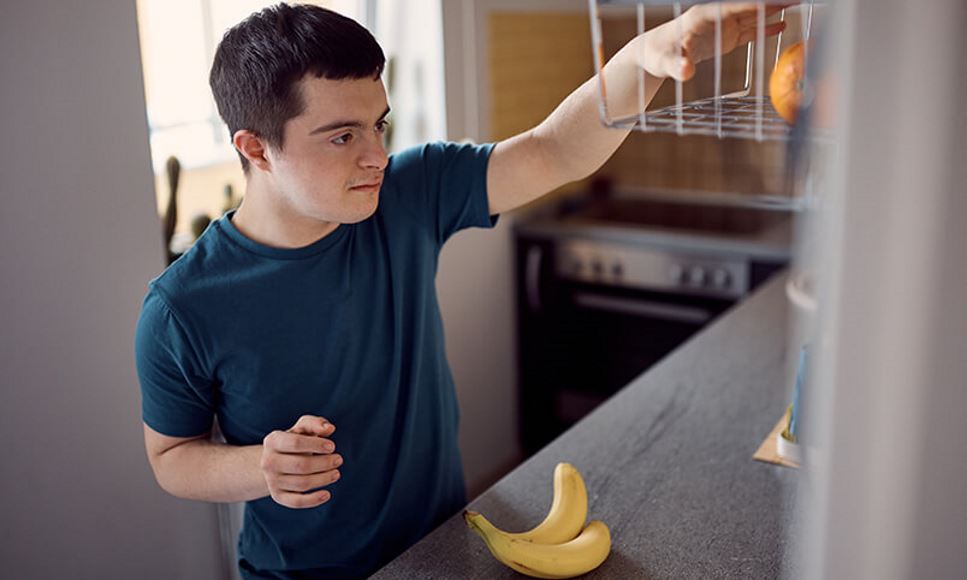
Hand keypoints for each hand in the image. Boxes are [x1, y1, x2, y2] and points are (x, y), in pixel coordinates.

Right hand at [260, 415, 341, 508]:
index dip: (316, 445)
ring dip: (323, 479)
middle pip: (300, 465)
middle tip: (338, 460)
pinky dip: (313, 500)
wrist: (277, 461)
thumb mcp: (302, 428)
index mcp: (273, 441)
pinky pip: (296, 502)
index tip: (332, 446)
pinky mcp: (278, 496)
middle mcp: (269, 461)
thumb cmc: (295, 441)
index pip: (295, 443)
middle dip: (324, 463)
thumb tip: (329, 429)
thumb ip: (315, 424)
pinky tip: (327, 494)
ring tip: (336, 473)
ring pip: (301, 484)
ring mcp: (272, 480)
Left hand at [641, 3, 788, 81]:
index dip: (758, 3)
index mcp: (705, 16)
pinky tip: (781, 25)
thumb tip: (685, 71)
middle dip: (773, 2)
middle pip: (750, 6)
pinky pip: (748, 31)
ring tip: (797, 4)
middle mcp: (716, 16)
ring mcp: (721, 26)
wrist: (651, 55)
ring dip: (774, 11)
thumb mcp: (665, 62)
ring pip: (752, 16)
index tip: (778, 1)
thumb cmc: (656, 55)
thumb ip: (677, 65)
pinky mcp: (724, 38)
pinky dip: (764, 28)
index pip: (737, 5)